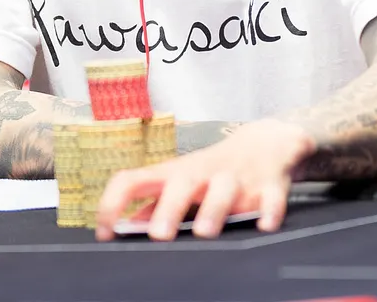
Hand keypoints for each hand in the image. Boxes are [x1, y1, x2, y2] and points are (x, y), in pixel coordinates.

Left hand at [94, 118, 313, 240]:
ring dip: (214, 209)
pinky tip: (264, 225)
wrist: (267, 141)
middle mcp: (203, 174)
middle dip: (169, 208)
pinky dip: (269, 211)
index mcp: (174, 175)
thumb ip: (154, 205)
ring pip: (225, 189)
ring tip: (205, 232)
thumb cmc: (213, 171)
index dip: (114, 202)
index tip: (105, 231)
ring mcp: (237, 178)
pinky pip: (272, 197)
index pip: (134, 180)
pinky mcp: (270, 185)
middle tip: (159, 236)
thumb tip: (122, 228)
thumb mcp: (181, 182)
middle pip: (182, 184)